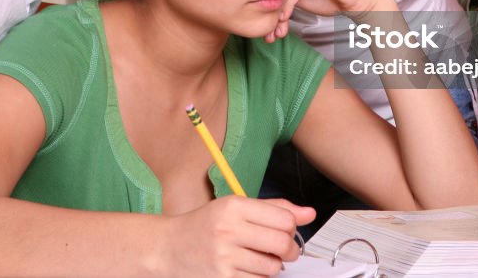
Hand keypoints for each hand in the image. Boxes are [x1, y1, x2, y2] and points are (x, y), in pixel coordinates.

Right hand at [161, 196, 314, 276]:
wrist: (168, 248)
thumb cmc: (203, 226)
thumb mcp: (234, 208)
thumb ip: (273, 209)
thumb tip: (309, 213)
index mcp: (233, 206)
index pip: (284, 218)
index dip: (292, 226)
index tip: (286, 230)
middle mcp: (228, 229)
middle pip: (282, 242)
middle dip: (289, 249)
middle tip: (282, 249)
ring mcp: (224, 257)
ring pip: (272, 267)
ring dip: (272, 266)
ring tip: (258, 258)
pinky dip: (258, 277)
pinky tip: (246, 269)